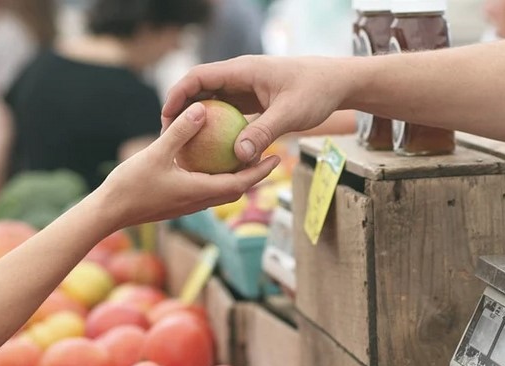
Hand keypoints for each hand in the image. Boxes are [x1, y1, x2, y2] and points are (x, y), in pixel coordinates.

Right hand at [101, 102, 279, 229]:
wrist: (108, 213)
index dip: (261, 171)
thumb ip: (180, 132)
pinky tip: (209, 160)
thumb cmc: (130, 185)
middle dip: (255, 174)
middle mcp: (198, 201)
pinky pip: (205, 188)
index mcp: (200, 192)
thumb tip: (202, 109)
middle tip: (269, 155)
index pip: (241, 183)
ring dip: (236, 176)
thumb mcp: (156, 153)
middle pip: (236, 189)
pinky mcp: (177, 202)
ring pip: (221, 190)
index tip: (277, 157)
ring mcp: (188, 204)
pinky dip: (215, 176)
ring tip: (244, 156)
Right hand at [162, 56, 349, 163]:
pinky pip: (229, 113)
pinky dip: (219, 128)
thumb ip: (263, 133)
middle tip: (169, 136)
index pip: (199, 77)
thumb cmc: (316, 92)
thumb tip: (239, 156)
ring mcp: (246, 88)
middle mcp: (240, 77)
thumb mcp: (290, 114)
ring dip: (199, 121)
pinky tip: (214, 150)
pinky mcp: (254, 100)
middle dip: (182, 110)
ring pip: (214, 102)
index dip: (178, 95)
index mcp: (243, 70)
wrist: (337, 83)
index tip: (166, 117)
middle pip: (201, 89)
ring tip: (185, 145)